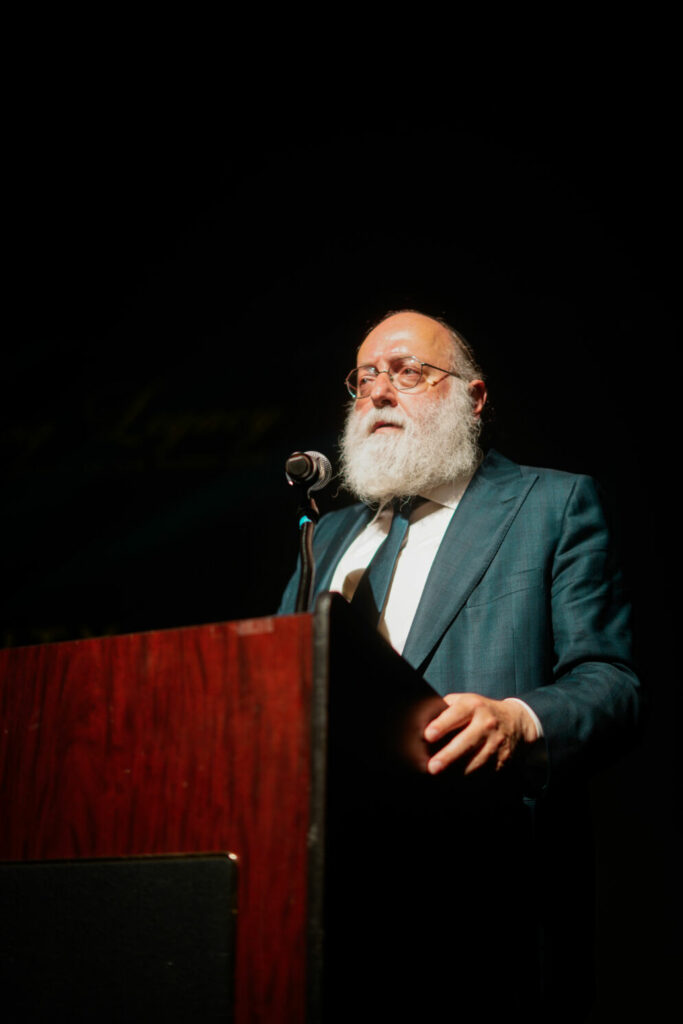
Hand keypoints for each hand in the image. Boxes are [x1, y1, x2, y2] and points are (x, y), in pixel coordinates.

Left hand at [423, 693, 538, 775]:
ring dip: (457, 773)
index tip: (428, 735)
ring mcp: (496, 743)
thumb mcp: (465, 701)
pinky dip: (469, 781)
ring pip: (475, 762)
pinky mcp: (502, 760)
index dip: (442, 725)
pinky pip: (484, 774)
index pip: (457, 714)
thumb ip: (446, 709)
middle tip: (432, 767)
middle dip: (448, 756)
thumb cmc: (480, 712)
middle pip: (466, 742)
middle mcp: (486, 724)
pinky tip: (456, 785)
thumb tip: (420, 724)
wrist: (516, 722)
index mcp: (473, 706)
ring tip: (441, 780)